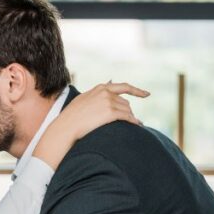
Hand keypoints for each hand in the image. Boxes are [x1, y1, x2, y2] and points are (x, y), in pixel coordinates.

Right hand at [32, 81, 149, 170]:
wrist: (66, 126)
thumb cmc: (71, 117)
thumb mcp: (82, 101)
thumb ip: (94, 96)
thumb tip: (103, 95)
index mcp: (100, 88)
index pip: (123, 87)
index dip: (137, 91)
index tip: (147, 94)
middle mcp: (105, 93)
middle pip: (125, 102)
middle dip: (127, 112)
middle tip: (130, 121)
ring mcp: (108, 102)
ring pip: (127, 110)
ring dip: (130, 118)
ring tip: (132, 125)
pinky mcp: (110, 113)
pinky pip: (127, 117)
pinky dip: (133, 121)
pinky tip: (137, 125)